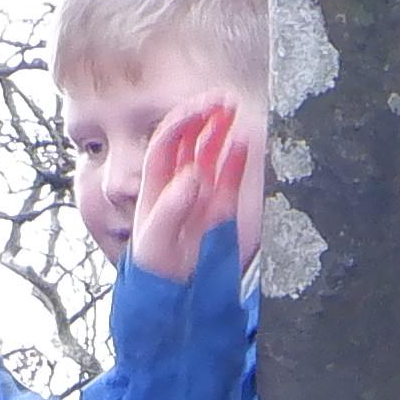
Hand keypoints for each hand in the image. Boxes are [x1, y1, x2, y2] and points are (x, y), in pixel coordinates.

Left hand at [127, 91, 257, 278]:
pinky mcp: (224, 208)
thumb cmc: (158, 273)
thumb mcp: (155, 243)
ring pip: (211, 152)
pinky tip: (244, 140)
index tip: (199, 108)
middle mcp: (179, 184)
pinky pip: (231, 176)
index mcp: (156, 187)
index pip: (166, 143)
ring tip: (233, 106)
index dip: (181, 122)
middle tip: (222, 97)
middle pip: (189, 140)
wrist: (177, 301)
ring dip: (221, 129)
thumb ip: (171, 210)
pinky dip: (238, 158)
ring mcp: (203, 194)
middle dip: (203, 115)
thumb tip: (191, 177)